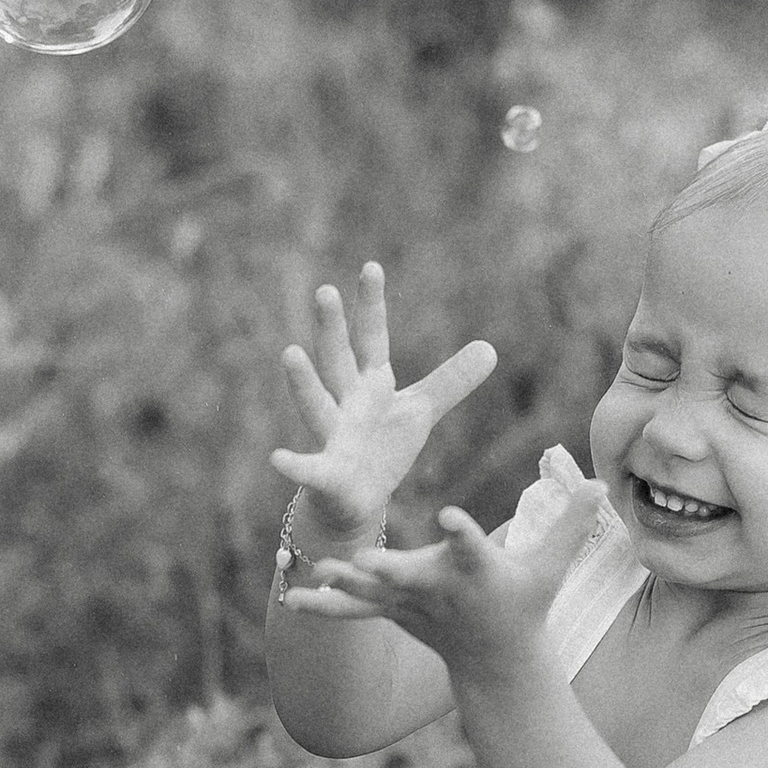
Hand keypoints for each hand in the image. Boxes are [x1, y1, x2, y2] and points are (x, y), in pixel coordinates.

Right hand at [275, 260, 497, 546]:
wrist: (352, 501)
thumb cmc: (380, 450)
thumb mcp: (419, 412)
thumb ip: (450, 381)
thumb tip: (490, 348)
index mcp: (370, 384)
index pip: (371, 337)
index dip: (371, 304)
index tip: (370, 266)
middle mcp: (345, 403)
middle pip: (338, 360)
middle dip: (331, 328)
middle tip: (325, 291)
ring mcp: (332, 438)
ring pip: (316, 406)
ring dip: (304, 382)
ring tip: (289, 353)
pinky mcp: (326, 477)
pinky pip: (309, 470)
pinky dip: (294, 466)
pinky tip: (277, 459)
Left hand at [278, 465, 603, 680]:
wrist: (497, 665)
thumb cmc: (526, 606)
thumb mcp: (552, 567)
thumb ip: (572, 524)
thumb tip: (601, 484)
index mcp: (480, 573)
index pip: (474, 549)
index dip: (464, 534)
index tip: (450, 517)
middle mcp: (443, 590)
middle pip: (412, 577)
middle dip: (387, 571)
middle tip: (359, 560)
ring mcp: (415, 606)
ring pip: (374, 594)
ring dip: (344, 585)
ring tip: (314, 570)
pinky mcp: (394, 614)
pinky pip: (354, 613)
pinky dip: (324, 608)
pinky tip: (291, 601)